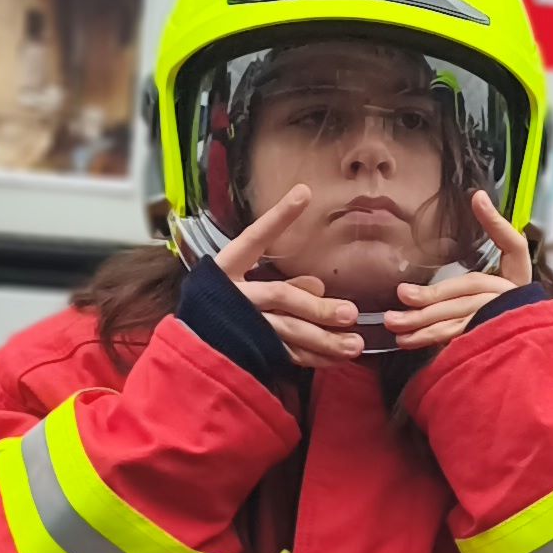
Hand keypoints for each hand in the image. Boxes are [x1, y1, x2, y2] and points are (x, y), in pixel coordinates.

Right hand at [206, 188, 362, 371]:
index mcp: (226, 268)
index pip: (254, 237)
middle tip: (350, 313)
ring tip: (355, 345)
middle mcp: (232, 296)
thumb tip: (319, 285)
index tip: (303, 194)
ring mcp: (241, 326)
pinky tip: (339, 358)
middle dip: (316, 307)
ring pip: (287, 332)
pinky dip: (315, 358)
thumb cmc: (225, 307)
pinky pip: (287, 355)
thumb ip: (285, 283)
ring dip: (323, 339)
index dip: (278, 217)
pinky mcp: (250, 351)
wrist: (197, 349)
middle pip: (279, 296)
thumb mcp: (248, 285)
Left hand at [387, 194, 536, 349]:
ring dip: (425, 327)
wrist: (524, 332)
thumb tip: (477, 195)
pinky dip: (432, 343)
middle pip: (469, 295)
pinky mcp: (483, 343)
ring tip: (396, 329)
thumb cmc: (510, 291)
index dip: (497, 225)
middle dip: (433, 298)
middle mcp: (508, 300)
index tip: (478, 199)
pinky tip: (410, 342)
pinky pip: (456, 343)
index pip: (513, 247)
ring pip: (458, 324)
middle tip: (401, 297)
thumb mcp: (509, 257)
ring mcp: (497, 325)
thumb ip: (495, 227)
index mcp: (515, 276)